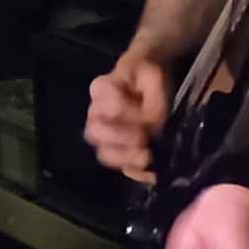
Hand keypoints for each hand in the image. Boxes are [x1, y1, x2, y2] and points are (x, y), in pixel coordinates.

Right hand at [83, 51, 169, 181]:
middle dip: (121, 140)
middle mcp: (95, 112)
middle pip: (96, 133)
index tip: (152, 117)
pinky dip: (132, 170)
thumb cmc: (146, 75)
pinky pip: (117, 164)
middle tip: (144, 141)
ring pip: (102, 152)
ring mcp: (102, 133)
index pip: (111, 106)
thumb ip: (153, 98)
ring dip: (124, 159)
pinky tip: (149, 172)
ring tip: (146, 158)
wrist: (145, 80)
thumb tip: (152, 126)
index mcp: (101, 89)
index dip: (132, 115)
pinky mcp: (115, 147)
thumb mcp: (154, 76)